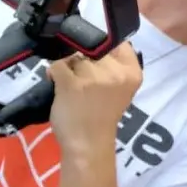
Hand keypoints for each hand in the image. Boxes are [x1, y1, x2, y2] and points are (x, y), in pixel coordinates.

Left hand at [48, 43, 140, 161]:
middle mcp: (115, 72)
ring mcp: (93, 77)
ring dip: (68, 67)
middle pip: (95, 47)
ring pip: (74, 55)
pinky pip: (57, 65)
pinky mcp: (71, 84)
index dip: (105, 46)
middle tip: (82, 77)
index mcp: (132, 73)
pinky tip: (58, 84)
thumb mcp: (120, 88)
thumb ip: (115, 66)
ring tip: (70, 83)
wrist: (89, 144)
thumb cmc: (104, 116)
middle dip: (85, 58)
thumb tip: (92, 42)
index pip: (119, 43)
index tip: (99, 58)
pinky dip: (54, 73)